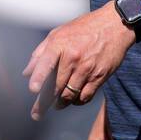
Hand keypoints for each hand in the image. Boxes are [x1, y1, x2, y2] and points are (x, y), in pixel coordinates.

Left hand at [23, 2, 134, 119]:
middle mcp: (73, 57)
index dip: (39, 77)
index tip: (33, 89)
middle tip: (37, 113)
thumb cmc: (84, 28)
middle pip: (56, 86)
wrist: (113, 26)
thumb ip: (40, 53)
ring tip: (56, 105)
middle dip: (44, 103)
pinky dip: (77, 102)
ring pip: (69, 95)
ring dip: (60, 104)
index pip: (46, 62)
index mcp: (60, 44)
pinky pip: (85, 96)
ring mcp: (87, 68)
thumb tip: (27, 73)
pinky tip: (73, 99)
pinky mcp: (100, 76)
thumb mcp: (58, 33)